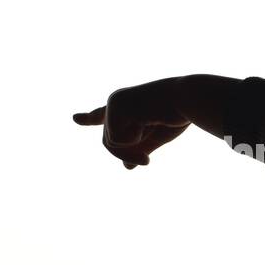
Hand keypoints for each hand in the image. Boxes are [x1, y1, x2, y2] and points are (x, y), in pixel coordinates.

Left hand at [73, 77, 191, 168]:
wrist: (189, 98)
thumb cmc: (177, 114)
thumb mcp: (156, 136)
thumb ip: (139, 150)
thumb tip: (126, 166)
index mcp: (127, 107)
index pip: (104, 115)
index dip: (89, 118)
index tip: (75, 118)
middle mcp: (116, 102)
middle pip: (108, 143)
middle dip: (127, 154)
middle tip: (147, 161)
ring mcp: (113, 103)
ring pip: (111, 144)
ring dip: (132, 150)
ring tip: (152, 132)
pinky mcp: (115, 106)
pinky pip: (117, 141)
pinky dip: (135, 141)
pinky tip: (149, 120)